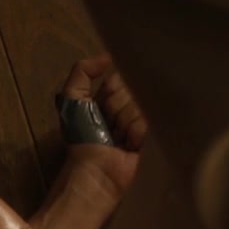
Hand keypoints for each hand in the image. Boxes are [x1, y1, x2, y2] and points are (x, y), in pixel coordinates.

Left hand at [60, 54, 146, 193]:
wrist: (96, 172)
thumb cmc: (81, 138)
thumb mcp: (71, 101)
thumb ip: (81, 73)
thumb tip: (108, 57)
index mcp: (112, 98)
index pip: (122, 78)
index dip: (116, 87)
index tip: (107, 103)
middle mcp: (130, 107)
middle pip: (133, 90)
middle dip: (118, 107)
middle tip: (109, 127)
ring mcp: (146, 122)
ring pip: (143, 105)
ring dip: (126, 123)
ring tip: (119, 140)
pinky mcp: (157, 137)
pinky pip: (152, 122)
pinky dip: (137, 133)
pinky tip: (131, 146)